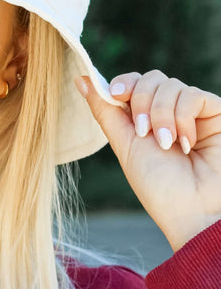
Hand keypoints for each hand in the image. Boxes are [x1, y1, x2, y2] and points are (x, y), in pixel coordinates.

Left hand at [75, 71, 220, 251]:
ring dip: (162, 115)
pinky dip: (184, 118)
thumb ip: (105, 110)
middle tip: (144, 133)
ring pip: (171, 85)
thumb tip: (80, 79)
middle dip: (142, 101)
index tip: (115, 95)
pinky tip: (186, 143)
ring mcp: (193, 113)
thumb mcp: (125, 144)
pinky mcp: (215, 113)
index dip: (124, 83)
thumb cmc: (158, 185)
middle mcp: (169, 113)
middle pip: (151, 78)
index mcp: (144, 120)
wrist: (192, 210)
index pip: (133, 83)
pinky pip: (193, 95)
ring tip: (167, 145)